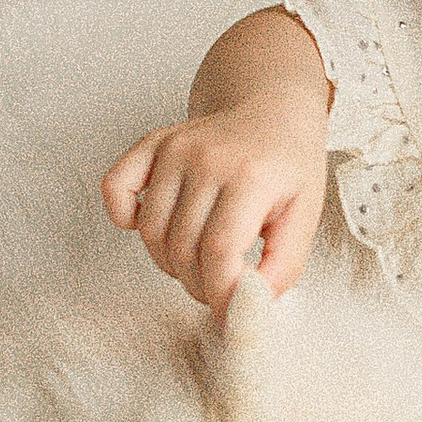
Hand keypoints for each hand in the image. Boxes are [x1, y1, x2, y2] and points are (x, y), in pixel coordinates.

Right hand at [102, 97, 327, 321]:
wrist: (271, 107)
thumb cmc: (288, 163)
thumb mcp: (306, 214)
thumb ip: (285, 264)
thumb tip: (254, 305)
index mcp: (250, 176)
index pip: (220, 251)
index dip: (220, 293)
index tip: (229, 314)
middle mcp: (206, 159)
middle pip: (183, 247)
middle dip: (199, 285)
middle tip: (218, 288)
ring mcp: (174, 150)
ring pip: (151, 231)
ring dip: (169, 263)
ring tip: (197, 262)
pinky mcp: (152, 145)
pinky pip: (115, 187)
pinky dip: (122, 217)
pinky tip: (149, 227)